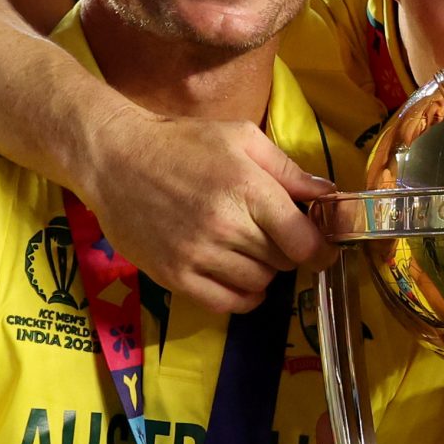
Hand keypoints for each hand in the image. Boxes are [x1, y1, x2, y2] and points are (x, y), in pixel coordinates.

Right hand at [79, 101, 335, 313]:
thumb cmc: (180, 142)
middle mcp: (225, 226)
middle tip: (274, 236)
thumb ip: (287, 169)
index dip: (321, 248)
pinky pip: (226, 304)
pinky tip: (238, 278)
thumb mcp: (241, 138)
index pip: (303, 241)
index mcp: (248, 188)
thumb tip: (329, 195)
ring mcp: (198, 255)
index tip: (323, 247)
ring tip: (249, 251)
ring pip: (258, 284)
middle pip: (283, 262)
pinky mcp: (174, 276)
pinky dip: (241, 297)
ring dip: (263, 272)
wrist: (114, 159)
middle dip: (287, 251)